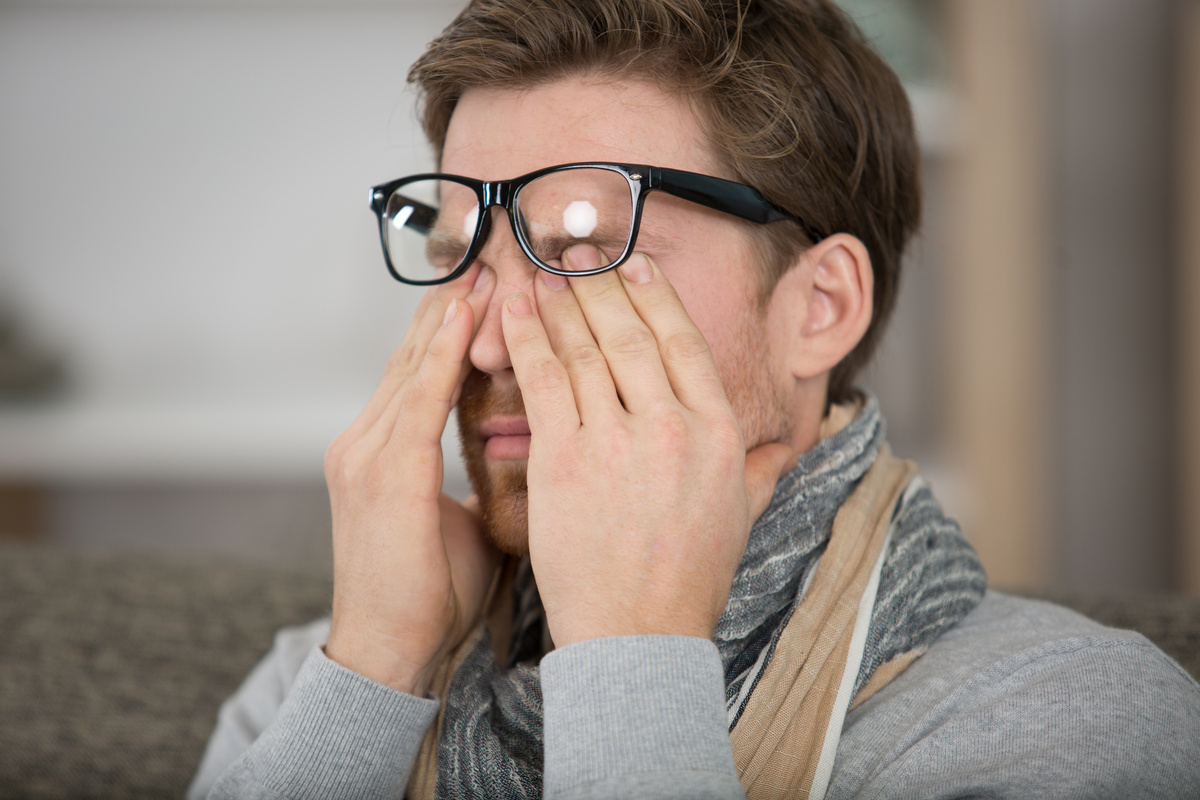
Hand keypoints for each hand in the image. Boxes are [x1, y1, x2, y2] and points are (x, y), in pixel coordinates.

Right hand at [323, 265, 501, 694]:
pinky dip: (444, 352)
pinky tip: (469, 314)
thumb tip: (522, 454)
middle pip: (415, 354)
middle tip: (490, 254)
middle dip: (453, 304)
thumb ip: (474, 477)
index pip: (421, 373)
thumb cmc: (429, 595)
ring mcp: (366, 452)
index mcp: (381, 452)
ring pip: (416, 362)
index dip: (452, 328)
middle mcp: (365, 440)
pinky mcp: (381, 471)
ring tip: (485, 264)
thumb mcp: (456, 521)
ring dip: (453, 312)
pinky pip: (419, 396)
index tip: (486, 288)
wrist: (387, 652)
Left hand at [501, 247, 793, 646]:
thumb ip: (762, 469)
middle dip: (599, 285)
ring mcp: (616, 441)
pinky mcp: (565, 460)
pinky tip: (515, 310)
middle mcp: (670, 427)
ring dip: (559, 302)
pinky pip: (542, 382)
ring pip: (583, 350)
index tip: (633, 265)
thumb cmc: (687, 579)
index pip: (683, 343)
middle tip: (576, 252)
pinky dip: (526, 339)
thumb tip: (789, 445)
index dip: (654, 297)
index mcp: (716, 433)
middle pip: (630, 334)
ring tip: (542, 270)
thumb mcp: (740, 517)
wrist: (638, 634)